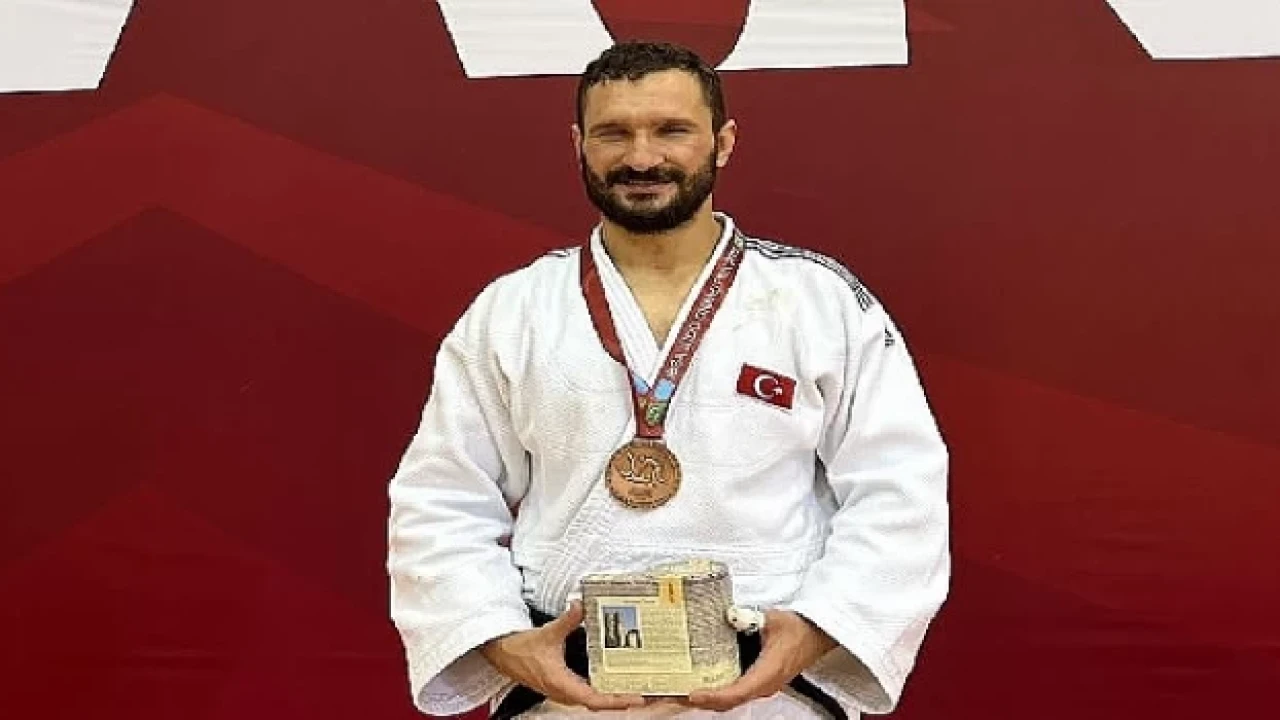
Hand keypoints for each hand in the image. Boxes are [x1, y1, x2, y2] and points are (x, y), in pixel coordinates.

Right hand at [480, 601, 646, 711]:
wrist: (502, 653)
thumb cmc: (521, 649)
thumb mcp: (547, 632)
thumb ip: (567, 619)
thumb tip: (581, 605)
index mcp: (562, 684)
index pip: (595, 699)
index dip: (617, 700)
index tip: (637, 698)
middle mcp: (565, 692)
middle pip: (600, 703)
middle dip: (623, 699)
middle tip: (647, 692)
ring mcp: (564, 691)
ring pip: (595, 700)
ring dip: (614, 696)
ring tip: (637, 687)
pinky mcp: (564, 687)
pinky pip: (589, 694)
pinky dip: (604, 691)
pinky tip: (615, 680)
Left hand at [684, 609, 837, 711]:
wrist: (817, 634)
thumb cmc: (800, 629)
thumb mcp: (775, 620)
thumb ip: (752, 618)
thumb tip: (731, 615)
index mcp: (766, 674)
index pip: (736, 693)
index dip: (713, 697)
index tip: (693, 695)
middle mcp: (762, 685)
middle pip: (727, 702)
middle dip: (700, 701)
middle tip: (674, 694)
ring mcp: (760, 685)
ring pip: (729, 699)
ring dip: (706, 697)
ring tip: (680, 690)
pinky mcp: (758, 680)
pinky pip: (734, 691)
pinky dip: (715, 691)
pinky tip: (700, 681)